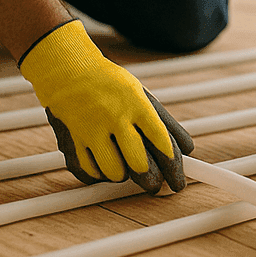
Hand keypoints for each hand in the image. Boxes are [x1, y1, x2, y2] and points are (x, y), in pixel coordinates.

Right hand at [21, 20, 193, 193]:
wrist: (67, 71)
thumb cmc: (111, 85)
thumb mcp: (143, 96)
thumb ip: (165, 124)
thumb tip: (188, 150)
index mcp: (136, 105)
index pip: (161, 142)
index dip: (173, 166)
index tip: (178, 180)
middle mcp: (113, 118)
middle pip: (138, 164)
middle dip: (151, 181)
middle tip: (155, 185)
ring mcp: (89, 131)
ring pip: (113, 173)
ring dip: (123, 177)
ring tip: (127, 169)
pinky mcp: (70, 142)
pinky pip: (88, 172)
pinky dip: (99, 175)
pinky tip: (106, 167)